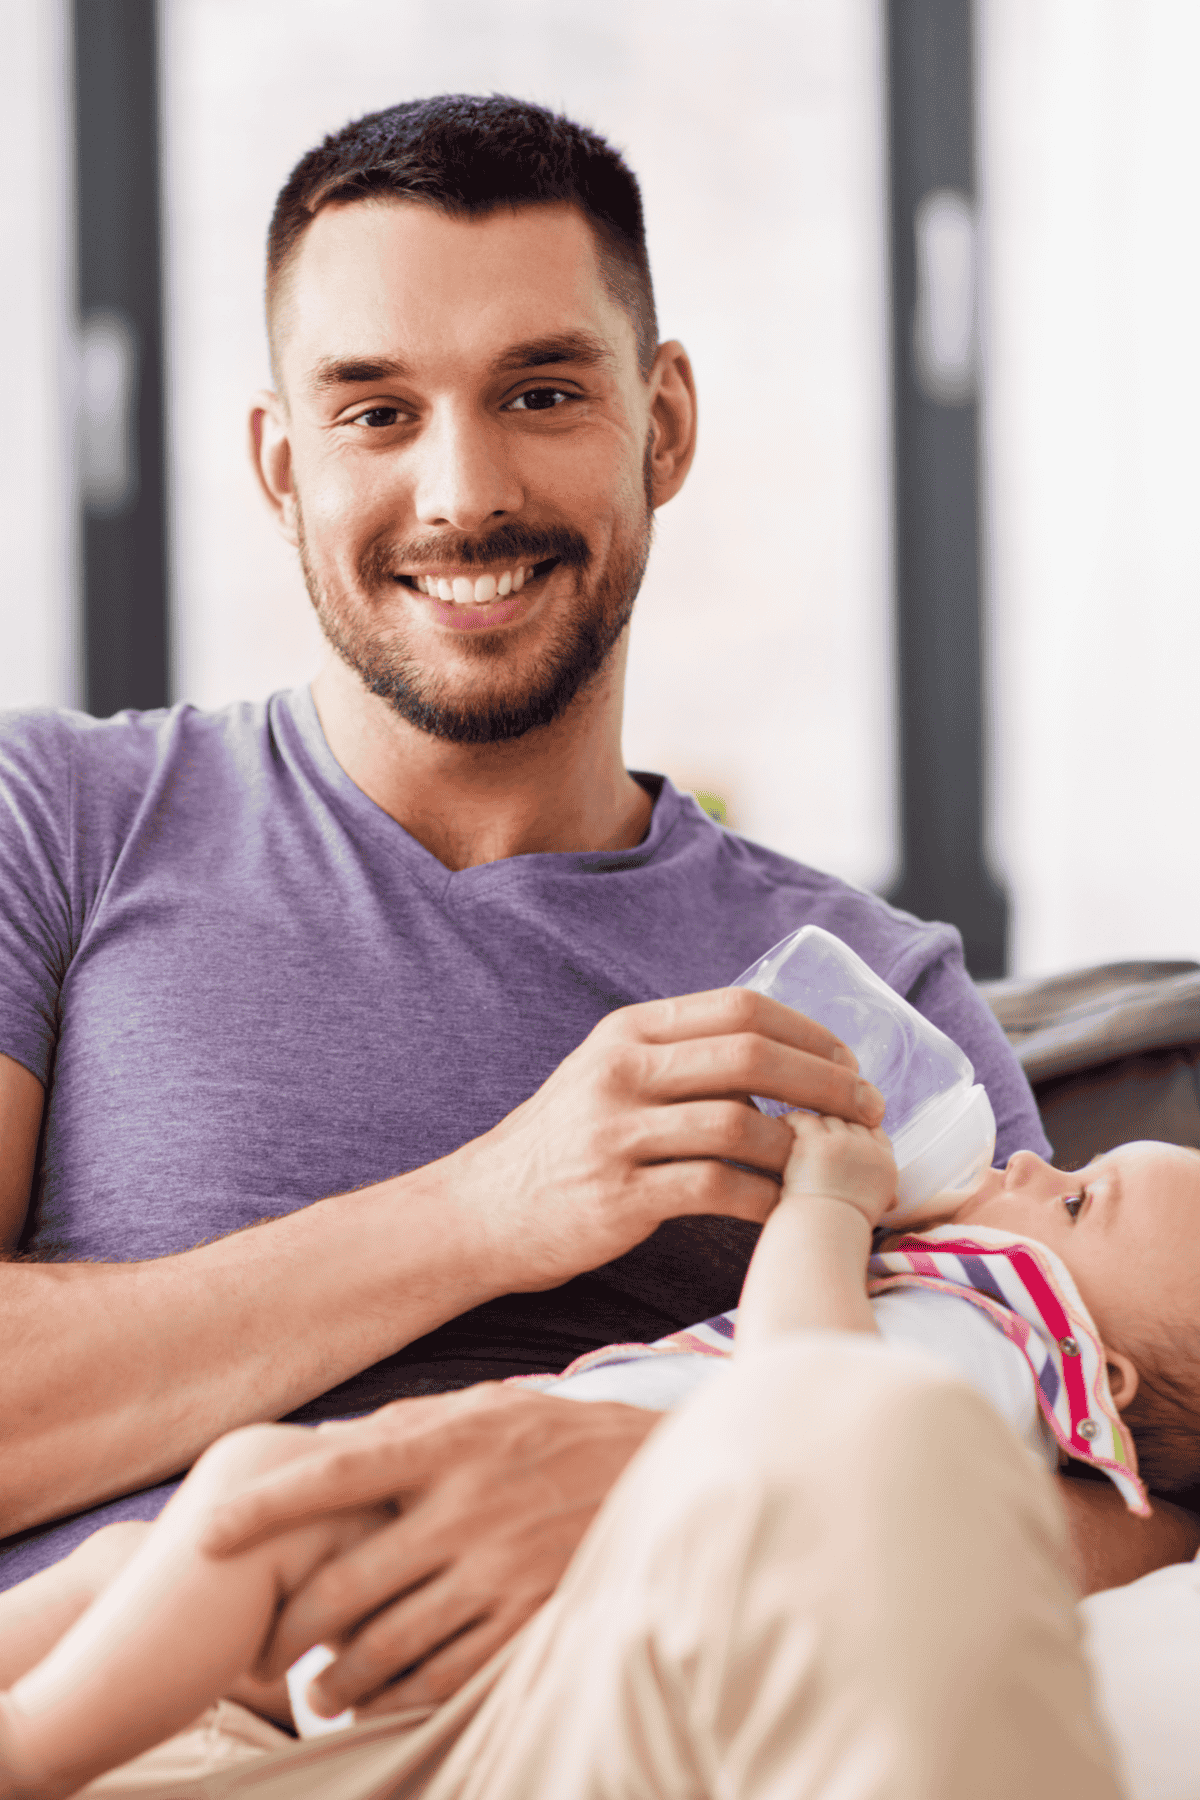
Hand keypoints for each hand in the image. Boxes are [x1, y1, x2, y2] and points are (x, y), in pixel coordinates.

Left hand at [199, 1384, 661, 1714]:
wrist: (664, 1476)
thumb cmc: (555, 1436)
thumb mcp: (487, 1407)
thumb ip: (408, 1426)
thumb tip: (324, 1445)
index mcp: (448, 1443)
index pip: (336, 1473)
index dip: (266, 1504)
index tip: (208, 1531)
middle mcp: (466, 1504)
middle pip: (348, 1579)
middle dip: (290, 1626)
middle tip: (261, 1653)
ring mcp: (500, 1567)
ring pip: (390, 1640)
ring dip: (339, 1676)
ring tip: (317, 1691)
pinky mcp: (531, 1617)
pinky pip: (447, 1674)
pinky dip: (402, 1696)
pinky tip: (380, 1703)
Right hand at [446, 987, 883, 1293]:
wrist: (481, 1211)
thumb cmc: (563, 1145)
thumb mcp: (608, 1075)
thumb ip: (679, 1059)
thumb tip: (778, 1058)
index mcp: (628, 1031)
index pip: (740, 1008)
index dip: (809, 1032)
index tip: (849, 1062)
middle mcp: (622, 1070)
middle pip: (750, 1055)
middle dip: (824, 1082)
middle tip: (867, 1111)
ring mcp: (617, 1133)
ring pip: (738, 1121)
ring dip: (802, 1145)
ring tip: (834, 1164)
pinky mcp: (619, 1196)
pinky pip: (715, 1188)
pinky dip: (764, 1198)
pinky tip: (785, 1209)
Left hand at [779, 1113, 896, 1228]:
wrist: (825, 1236)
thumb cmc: (841, 1231)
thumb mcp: (873, 1212)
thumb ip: (878, 1194)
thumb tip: (893, 1202)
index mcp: (886, 1166)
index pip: (874, 1131)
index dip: (856, 1130)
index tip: (840, 1136)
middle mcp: (869, 1149)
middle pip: (849, 1122)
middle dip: (831, 1127)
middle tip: (812, 1130)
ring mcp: (844, 1142)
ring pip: (827, 1119)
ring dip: (811, 1124)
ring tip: (793, 1127)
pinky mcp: (818, 1141)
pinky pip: (803, 1119)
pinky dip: (791, 1121)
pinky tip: (782, 1125)